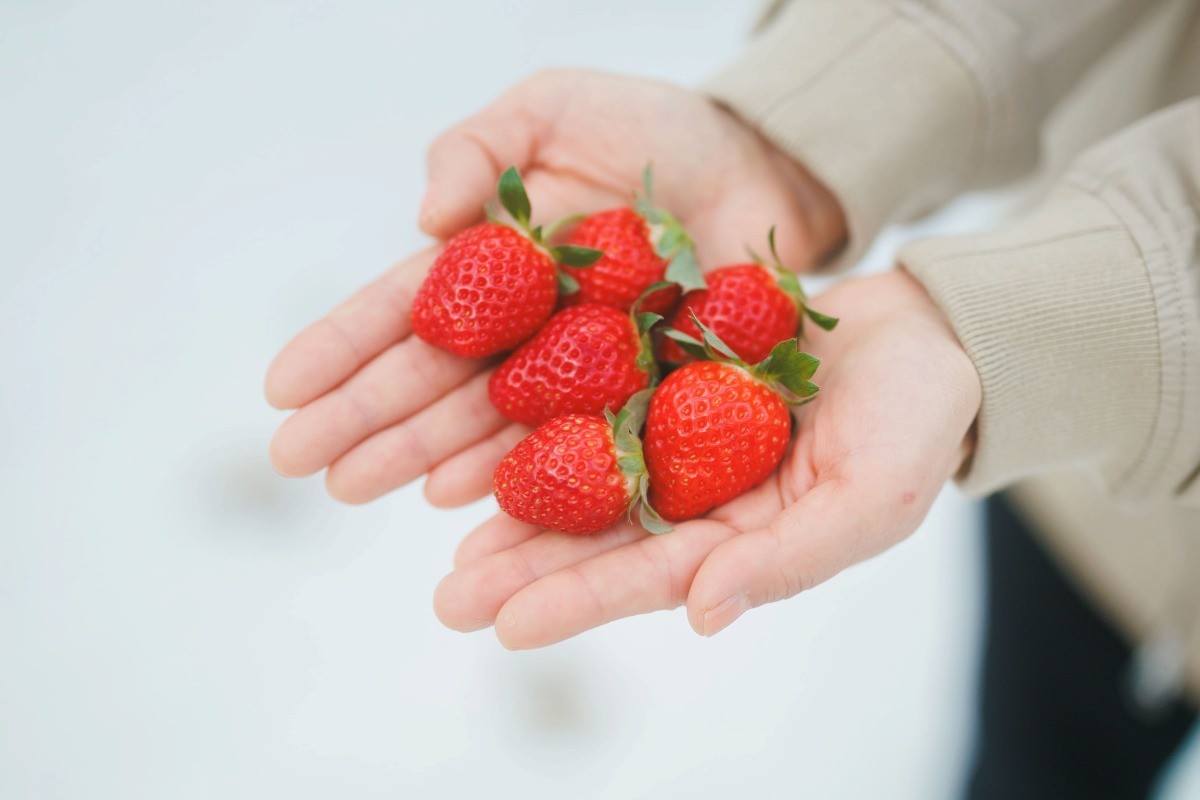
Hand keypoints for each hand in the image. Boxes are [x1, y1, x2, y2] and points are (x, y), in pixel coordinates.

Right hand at [264, 69, 844, 504]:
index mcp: (496, 259)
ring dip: (417, 456)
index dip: (344, 344)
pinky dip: (514, 468)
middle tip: (296, 462)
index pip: (406, 307)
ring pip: (486, 420)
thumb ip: (478, 149)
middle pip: (433, 376)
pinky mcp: (641, 394)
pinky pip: (573, 440)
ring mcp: (579, 366)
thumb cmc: (654, 127)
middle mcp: (525, 325)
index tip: (280, 387)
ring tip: (352, 487)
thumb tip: (425, 219)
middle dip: (362, 417)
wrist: (761, 164)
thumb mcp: (551, 108)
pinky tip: (457, 495)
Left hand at [433, 269, 980, 646]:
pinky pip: (600, 387)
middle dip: (524, 569)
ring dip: (519, 499)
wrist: (928, 331)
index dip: (576, 602)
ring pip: (587, 469)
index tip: (503, 627)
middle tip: (448, 598)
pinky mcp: (671, 367)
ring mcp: (681, 429)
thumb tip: (705, 616)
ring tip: (443, 526)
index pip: (649, 578)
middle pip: (599, 536)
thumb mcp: (870, 498)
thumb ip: (790, 560)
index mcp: (742, 537)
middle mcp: (700, 493)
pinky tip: (491, 422)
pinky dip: (549, 408)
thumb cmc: (918, 423)